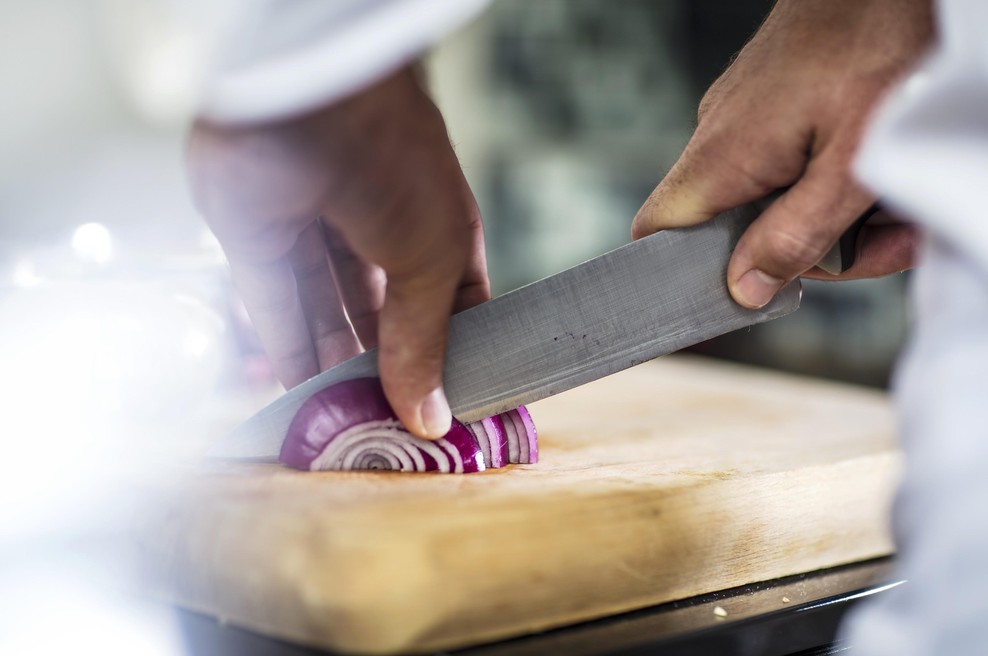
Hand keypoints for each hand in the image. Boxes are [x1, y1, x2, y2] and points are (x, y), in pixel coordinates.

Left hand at [187, 68, 488, 438]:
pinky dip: (285, 348)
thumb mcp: (431, 261)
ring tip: (344, 423)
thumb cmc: (396, 167)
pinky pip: (274, 303)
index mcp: (436, 227)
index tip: (448, 409)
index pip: (452, 303)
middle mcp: (377, 229)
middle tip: (390, 426)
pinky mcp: (257, 235)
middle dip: (386, 367)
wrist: (308, 98)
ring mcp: (316, 230)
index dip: (452, 354)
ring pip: (326, 312)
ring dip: (334, 365)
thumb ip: (425, 343)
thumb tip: (431, 418)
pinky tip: (297, 394)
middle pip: (383, 314)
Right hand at [632, 0, 932, 307]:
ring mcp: (742, 118)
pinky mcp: (770, 105)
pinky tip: (878, 176)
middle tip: (880, 245)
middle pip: (736, 231)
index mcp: (722, 157)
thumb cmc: (881, 44)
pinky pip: (788, 165)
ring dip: (833, 217)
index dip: (676, 276)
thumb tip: (742, 290)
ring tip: (895, 209)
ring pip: (770, 200)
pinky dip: (832, 180)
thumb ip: (795, 235)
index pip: (656, 233)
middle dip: (810, 251)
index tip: (727, 299)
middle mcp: (719, 137)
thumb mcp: (853, 163)